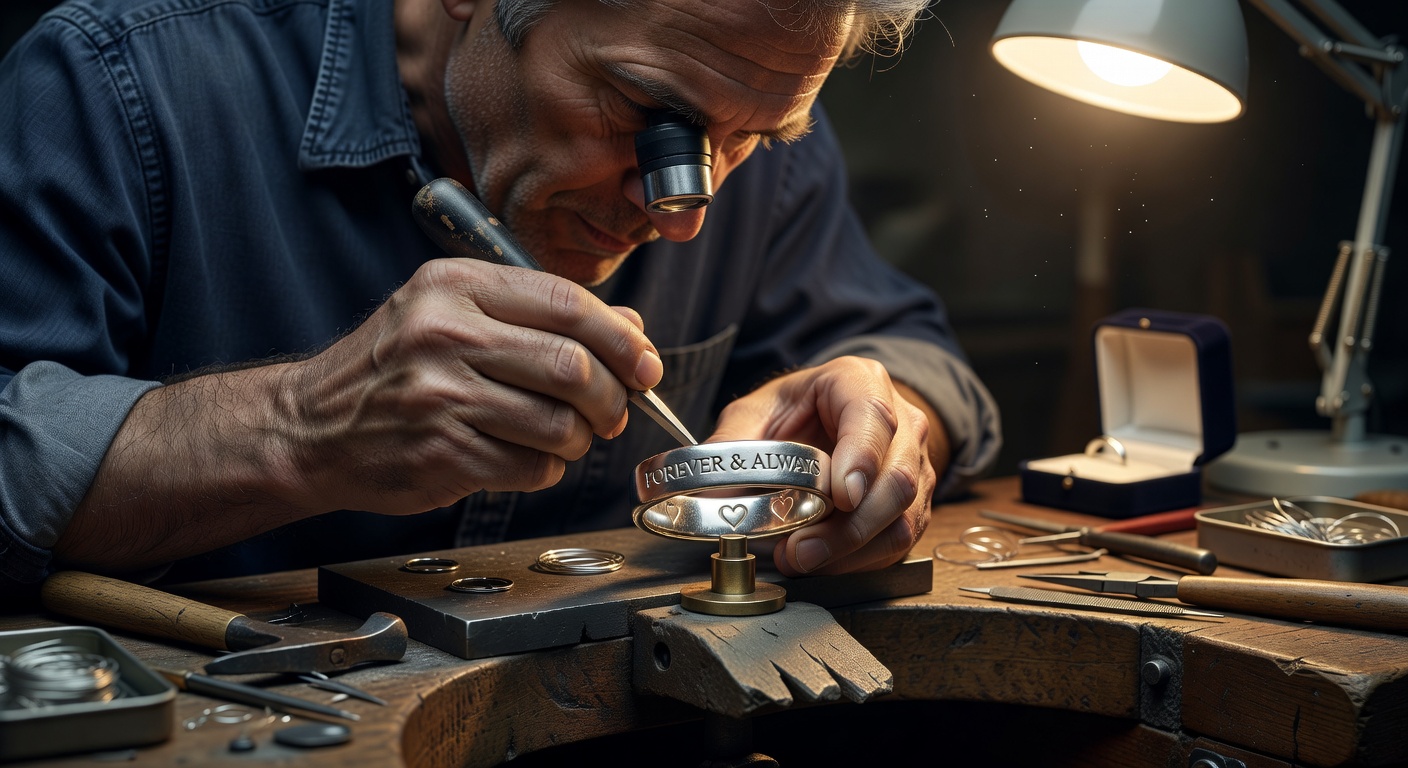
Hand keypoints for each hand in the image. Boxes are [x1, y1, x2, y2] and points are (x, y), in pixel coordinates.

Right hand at [277, 258, 661, 514]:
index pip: (567, 303)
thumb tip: (631, 326)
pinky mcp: (441, 453)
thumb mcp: (454, 314)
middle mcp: (444, 333)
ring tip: (569, 438)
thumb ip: (541, 315)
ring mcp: (439, 395)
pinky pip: (530, 467)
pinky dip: (546, 469)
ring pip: (559, 423)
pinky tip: (529, 459)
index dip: (621, 338)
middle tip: (614, 411)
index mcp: (455, 284)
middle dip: (612, 396)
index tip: (644, 364)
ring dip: (581, 439)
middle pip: (572, 366)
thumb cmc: (390, 368)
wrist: (308, 427)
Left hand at [707, 356, 938, 574]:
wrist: (828, 419)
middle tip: (803, 548)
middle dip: (851, 525)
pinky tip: (825, 562)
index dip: (861, 459)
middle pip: (897, 478)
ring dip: (853, 550)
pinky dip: (860, 560)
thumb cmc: (797, 412)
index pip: (873, 416)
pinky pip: (899, 542)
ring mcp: (914, 465)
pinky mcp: (914, 505)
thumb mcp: (757, 412)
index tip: (840, 496)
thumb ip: (733, 444)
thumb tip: (708, 493)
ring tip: (804, 558)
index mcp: (861, 383)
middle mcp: (901, 423)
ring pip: (904, 518)